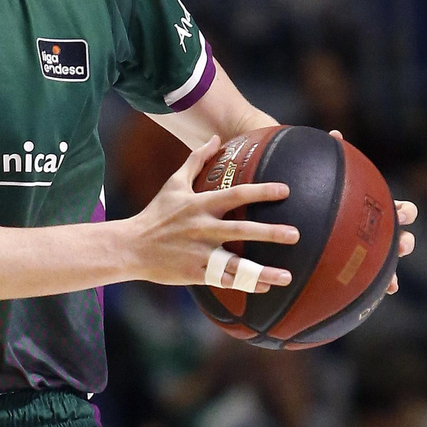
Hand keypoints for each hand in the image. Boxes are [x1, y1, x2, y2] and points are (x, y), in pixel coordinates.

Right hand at [128, 136, 299, 292]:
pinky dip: (245, 285)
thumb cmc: (155, 214)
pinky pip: (225, 281)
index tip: (286, 190)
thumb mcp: (174, 184)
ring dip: (264, 271)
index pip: (235, 195)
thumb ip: (196, 161)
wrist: (131, 246)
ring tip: (288, 276)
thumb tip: (214, 138)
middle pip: (242, 230)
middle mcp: (202, 228)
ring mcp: (200, 253)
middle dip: (270, 233)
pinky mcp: (196, 273)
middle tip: (296, 234)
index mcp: (199, 205)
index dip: (261, 192)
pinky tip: (265, 288)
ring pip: (237, 264)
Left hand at [328, 130, 415, 293]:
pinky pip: (365, 280)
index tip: (405, 214)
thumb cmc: (318, 188)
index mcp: (376, 209)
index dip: (406, 213)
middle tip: (401, 243)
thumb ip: (331, 154)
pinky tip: (364, 300)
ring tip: (390, 280)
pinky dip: (369, 287)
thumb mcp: (324, 173)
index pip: (401, 211)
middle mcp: (377, 230)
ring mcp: (366, 249)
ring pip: (386, 263)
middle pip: (400, 237)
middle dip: (404, 241)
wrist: (304, 210)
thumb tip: (335, 134)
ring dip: (391, 270)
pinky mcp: (352, 265)